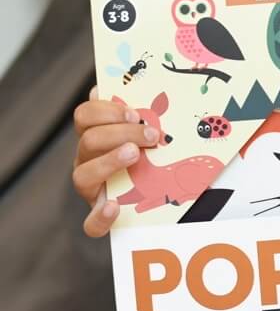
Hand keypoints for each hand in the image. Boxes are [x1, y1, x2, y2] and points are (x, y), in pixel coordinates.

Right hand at [72, 86, 158, 236]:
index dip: (105, 110)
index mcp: (96, 136)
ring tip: (135, 156)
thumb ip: (142, 113)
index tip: (134, 113)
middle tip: (151, 136)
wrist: (165, 195)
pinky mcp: (99, 216)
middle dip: (120, 133)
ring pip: (82, 174)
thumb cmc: (156, 157)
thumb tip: (133, 88)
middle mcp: (88, 160)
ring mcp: (92, 188)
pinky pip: (91, 223)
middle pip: (88, 140)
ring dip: (110, 161)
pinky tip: (114, 206)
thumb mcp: (151, 134)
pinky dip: (100, 216)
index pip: (85, 115)